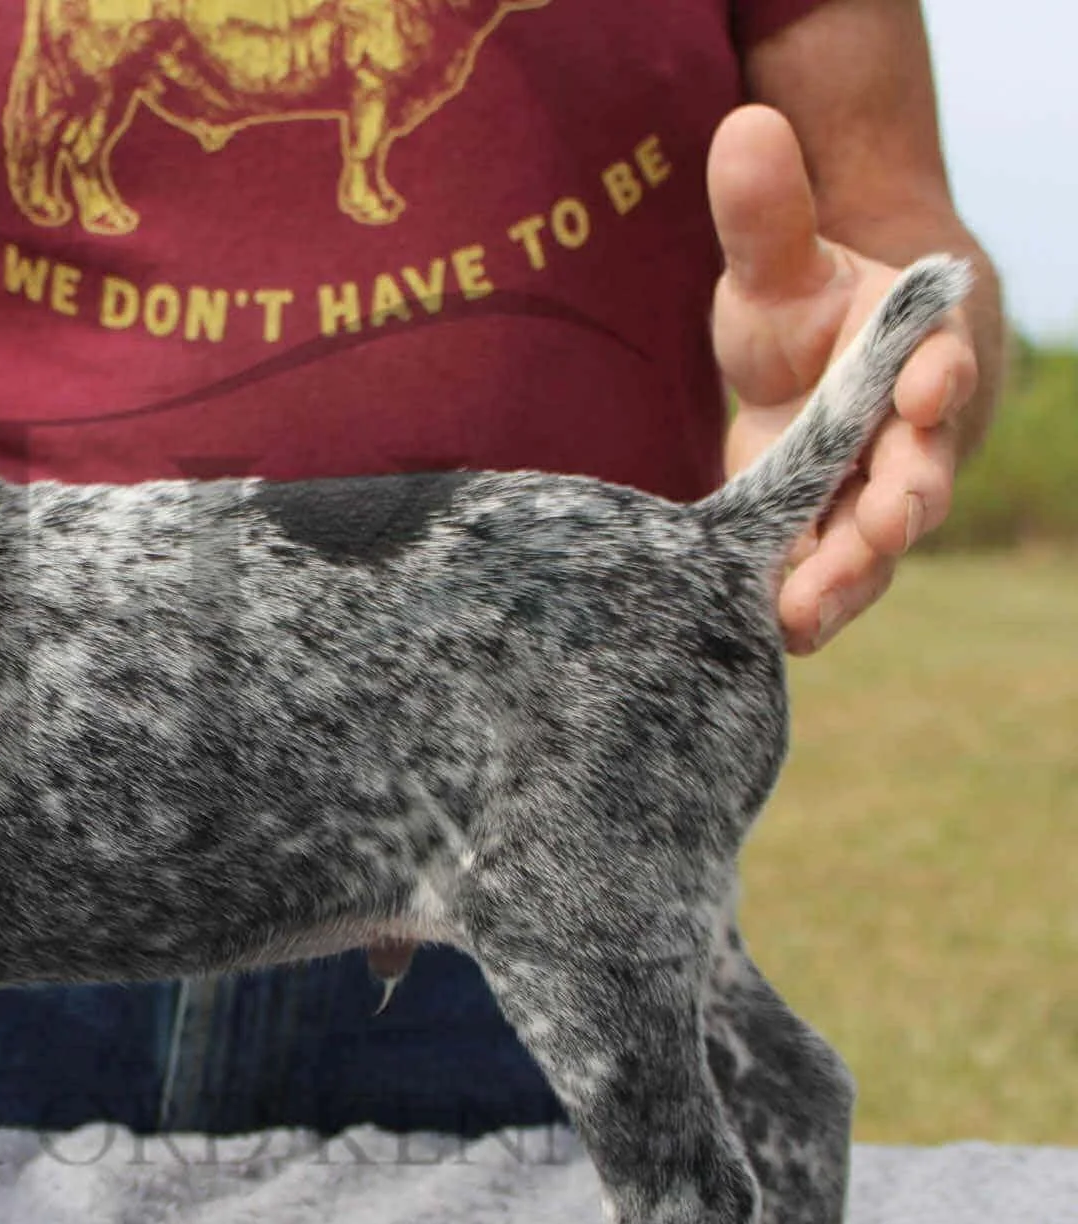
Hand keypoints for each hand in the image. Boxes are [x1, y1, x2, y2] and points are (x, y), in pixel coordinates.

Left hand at [709, 104, 978, 653]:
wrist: (811, 372)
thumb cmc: (806, 308)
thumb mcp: (779, 262)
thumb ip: (766, 212)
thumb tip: (745, 128)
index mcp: (916, 355)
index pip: (937, 364)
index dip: (934, 377)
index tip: (925, 384)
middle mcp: (908, 437)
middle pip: (917, 472)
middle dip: (900, 502)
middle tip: (879, 527)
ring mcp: (869, 499)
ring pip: (874, 545)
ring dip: (850, 578)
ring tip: (809, 610)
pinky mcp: (825, 545)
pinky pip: (826, 581)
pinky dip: (806, 607)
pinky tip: (773, 636)